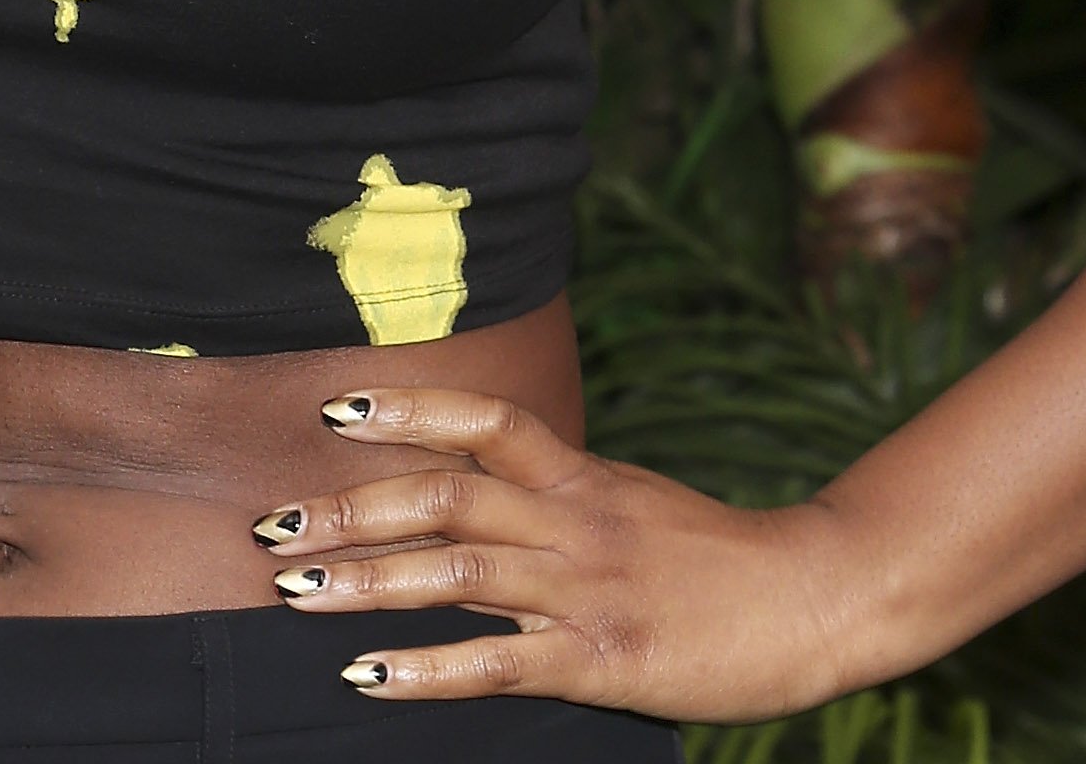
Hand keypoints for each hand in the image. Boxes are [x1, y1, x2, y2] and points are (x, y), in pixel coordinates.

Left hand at [252, 388, 856, 721]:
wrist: (813, 598)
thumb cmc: (716, 555)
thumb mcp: (630, 499)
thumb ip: (558, 491)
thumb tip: (480, 483)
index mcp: (581, 475)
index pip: (483, 421)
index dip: (407, 409)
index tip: (333, 410)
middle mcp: (572, 520)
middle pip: (444, 498)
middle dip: (349, 508)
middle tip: (271, 525)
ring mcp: (585, 589)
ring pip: (455, 574)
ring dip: (365, 580)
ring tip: (293, 591)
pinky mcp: (602, 661)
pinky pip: (497, 664)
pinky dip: (426, 670)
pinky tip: (367, 677)